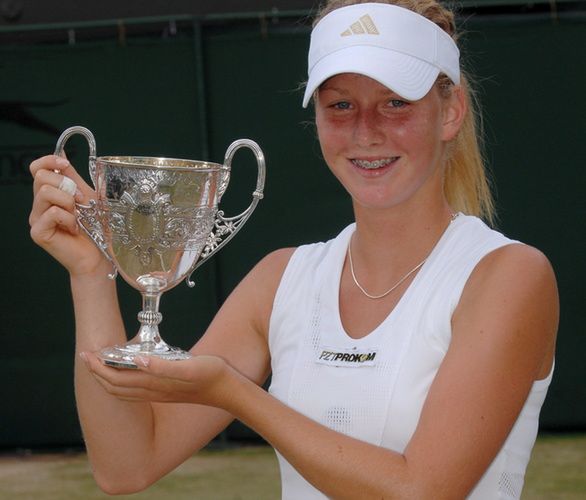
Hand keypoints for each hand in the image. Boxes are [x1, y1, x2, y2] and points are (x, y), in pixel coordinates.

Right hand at [29, 155, 104, 274]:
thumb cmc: (96, 228)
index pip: (36, 168)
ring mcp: (36, 218)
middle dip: (67, 185)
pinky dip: (69, 219)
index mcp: (50, 193)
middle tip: (82, 202)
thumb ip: (73, 177)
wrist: (100, 255)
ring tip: (79, 217)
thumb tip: (61, 151)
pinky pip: (52, 213)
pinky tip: (75, 230)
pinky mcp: (37, 232)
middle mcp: (39, 204)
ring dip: (69, 203)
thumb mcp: (87, 196)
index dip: (49, 161)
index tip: (66, 164)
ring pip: (45, 193)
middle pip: (41, 177)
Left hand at [79, 351, 233, 408]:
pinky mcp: (165, 392)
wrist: (227, 389)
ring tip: (99, 365)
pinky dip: (121, 382)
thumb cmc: (211, 374)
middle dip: (97, 373)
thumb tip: (138, 360)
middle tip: (86, 356)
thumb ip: (163, 366)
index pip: (117, 379)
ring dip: (107, 379)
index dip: (99, 368)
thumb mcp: (190, 366)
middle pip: (115, 387)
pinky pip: (134, 390)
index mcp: (155, 384)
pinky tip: (126, 371)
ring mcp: (158, 394)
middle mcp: (153, 392)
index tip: (88, 354)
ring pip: (123, 391)